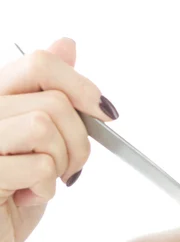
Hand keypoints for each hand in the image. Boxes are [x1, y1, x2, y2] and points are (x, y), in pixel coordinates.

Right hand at [0, 37, 118, 241]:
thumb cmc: (11, 196)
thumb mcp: (36, 142)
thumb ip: (47, 94)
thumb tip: (66, 44)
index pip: (41, 63)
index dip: (82, 85)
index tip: (107, 113)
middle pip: (55, 100)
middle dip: (79, 141)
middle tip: (67, 168)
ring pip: (45, 124)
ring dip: (61, 163)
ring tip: (43, 182)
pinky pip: (38, 165)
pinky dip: (45, 189)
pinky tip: (25, 198)